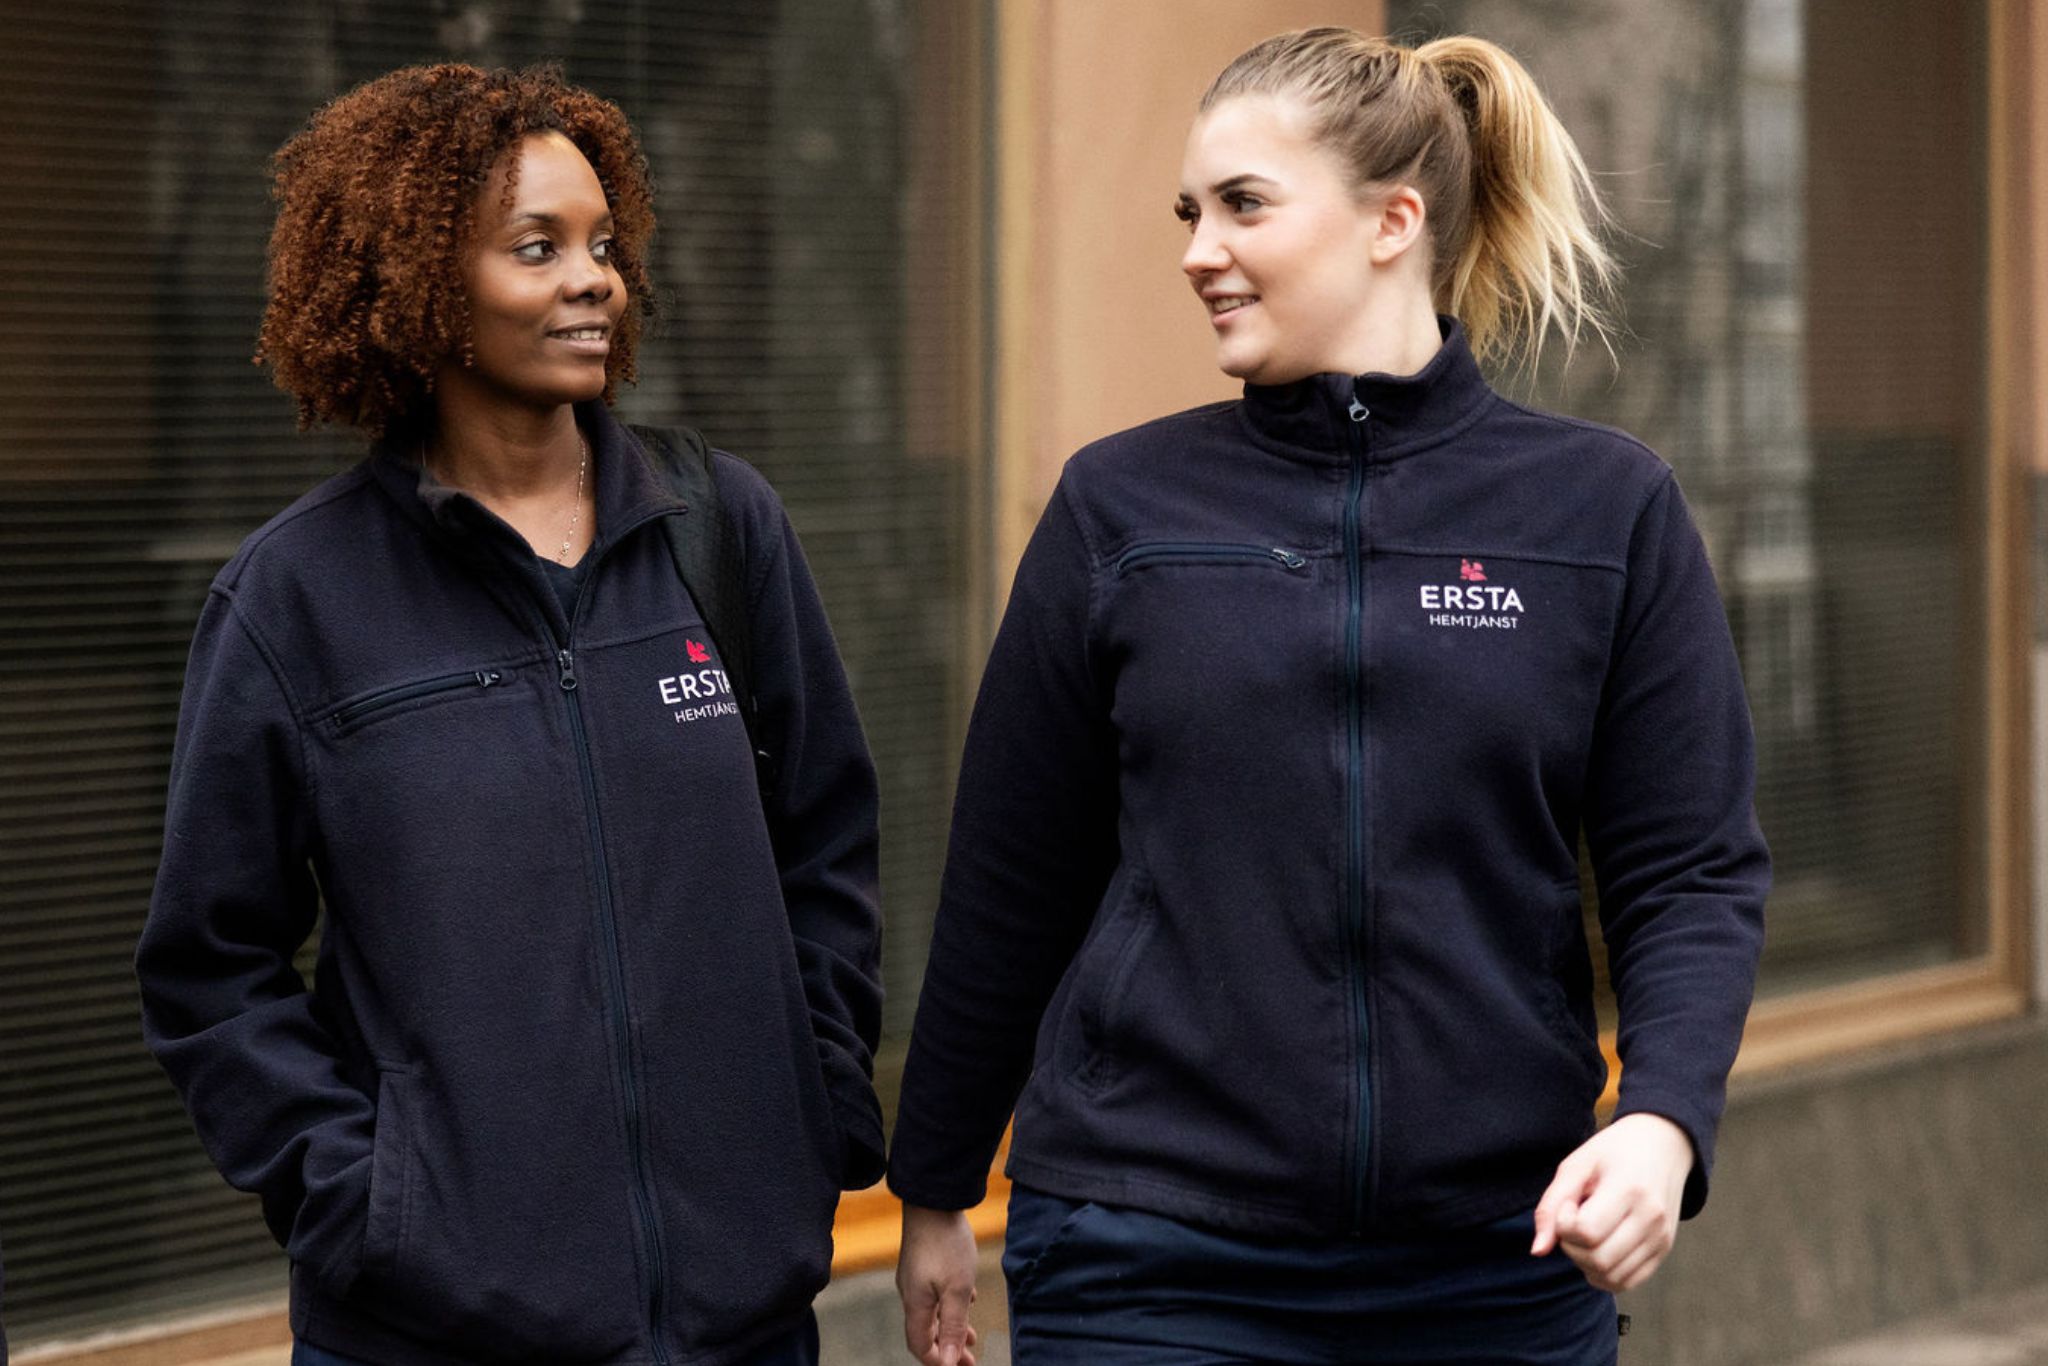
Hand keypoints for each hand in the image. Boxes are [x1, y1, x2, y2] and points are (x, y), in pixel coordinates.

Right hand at [896, 1204, 980, 1365]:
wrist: (933, 1200)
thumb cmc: (946, 1244)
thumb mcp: (957, 1289)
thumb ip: (953, 1326)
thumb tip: (947, 1363)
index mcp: (916, 1305)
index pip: (920, 1346)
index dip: (938, 1361)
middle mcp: (910, 1294)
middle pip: (925, 1332)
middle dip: (947, 1349)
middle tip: (969, 1360)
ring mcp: (915, 1278)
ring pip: (931, 1313)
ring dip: (950, 1327)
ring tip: (971, 1336)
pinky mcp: (922, 1264)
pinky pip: (934, 1294)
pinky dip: (950, 1306)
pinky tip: (968, 1301)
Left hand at [1531, 1112, 1693, 1292]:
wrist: (1663, 1146)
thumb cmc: (1613, 1152)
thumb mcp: (1576, 1165)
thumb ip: (1551, 1205)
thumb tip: (1538, 1251)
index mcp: (1629, 1189)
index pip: (1587, 1232)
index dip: (1564, 1224)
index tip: (1568, 1205)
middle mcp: (1651, 1219)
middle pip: (1598, 1260)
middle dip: (1571, 1247)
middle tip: (1573, 1221)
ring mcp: (1661, 1239)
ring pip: (1612, 1278)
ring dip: (1585, 1263)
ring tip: (1586, 1234)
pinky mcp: (1663, 1251)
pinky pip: (1627, 1282)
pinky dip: (1603, 1274)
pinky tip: (1598, 1248)